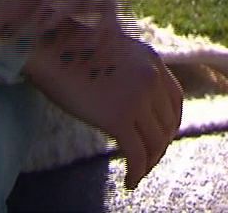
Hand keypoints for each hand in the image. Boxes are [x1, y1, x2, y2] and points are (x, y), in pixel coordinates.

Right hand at [24, 22, 183, 188]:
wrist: (51, 45)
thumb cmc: (71, 48)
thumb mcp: (114, 51)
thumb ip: (130, 71)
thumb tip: (127, 98)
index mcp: (152, 61)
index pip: (176, 100)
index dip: (171, 123)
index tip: (162, 137)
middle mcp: (151, 79)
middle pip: (168, 124)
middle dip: (159, 146)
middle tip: (146, 160)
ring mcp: (137, 98)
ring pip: (155, 142)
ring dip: (149, 163)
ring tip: (137, 174)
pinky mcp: (119, 118)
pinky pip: (137, 154)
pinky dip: (137, 172)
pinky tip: (130, 182)